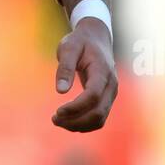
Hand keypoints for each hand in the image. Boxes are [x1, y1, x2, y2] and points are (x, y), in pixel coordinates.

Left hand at [52, 16, 117, 130]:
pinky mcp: (106, 99)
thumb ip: (65, 68)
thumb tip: (60, 91)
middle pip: (98, 113)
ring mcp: (111, 94)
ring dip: (79, 125)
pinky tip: (67, 120)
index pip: (93, 96)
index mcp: (102, 71)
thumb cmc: (80, 42)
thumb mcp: (69, 48)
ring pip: (99, 119)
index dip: (76, 107)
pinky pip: (98, 118)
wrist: (96, 39)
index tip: (57, 112)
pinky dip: (83, 124)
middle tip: (54, 119)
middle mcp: (111, 86)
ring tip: (57, 120)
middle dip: (75, 121)